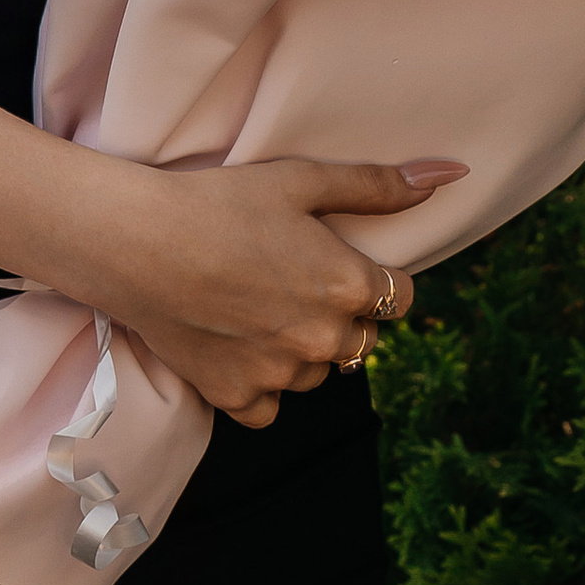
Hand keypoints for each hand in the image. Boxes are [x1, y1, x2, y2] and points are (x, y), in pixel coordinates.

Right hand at [100, 152, 454, 429]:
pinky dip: (261, 386)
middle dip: (342, 316)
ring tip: (261, 310)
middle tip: (295, 283)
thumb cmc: (219, 202)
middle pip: (363, 340)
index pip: (400, 297)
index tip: (339, 262)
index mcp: (347, 285)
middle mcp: (323, 339)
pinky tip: (239, 349)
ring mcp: (279, 374)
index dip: (373, 277)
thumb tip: (449, 175)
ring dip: (303, 351)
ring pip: (318, 374)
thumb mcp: (302, 180)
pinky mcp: (236, 398)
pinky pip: (269, 409)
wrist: (135, 244)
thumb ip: (377, 185)